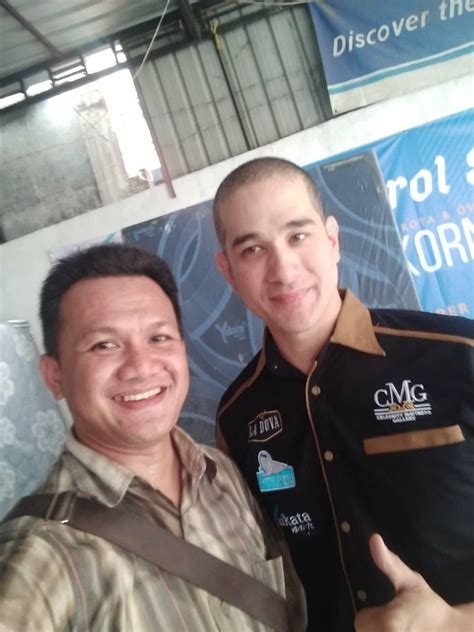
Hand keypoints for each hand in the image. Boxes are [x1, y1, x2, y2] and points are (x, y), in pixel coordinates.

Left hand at [355, 534, 471, 630]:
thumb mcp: (410, 582)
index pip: (361, 620)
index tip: (388, 611)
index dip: (372, 614)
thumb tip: (374, 539)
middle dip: (376, 628)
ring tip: (399, 630)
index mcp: (388, 623)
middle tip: (395, 624)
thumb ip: (388, 562)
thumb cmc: (429, 607)